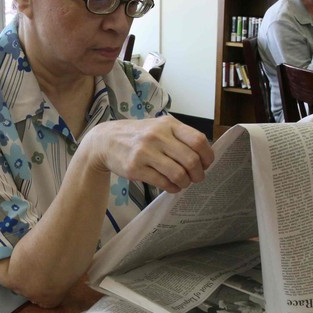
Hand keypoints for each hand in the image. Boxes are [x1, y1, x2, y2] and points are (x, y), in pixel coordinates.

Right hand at [84, 116, 213, 192]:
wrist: (105, 141)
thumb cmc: (138, 135)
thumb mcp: (159, 127)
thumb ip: (179, 137)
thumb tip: (204, 157)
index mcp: (168, 124)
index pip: (198, 140)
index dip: (207, 156)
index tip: (206, 164)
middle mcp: (157, 136)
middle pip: (190, 160)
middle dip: (198, 174)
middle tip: (197, 178)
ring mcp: (145, 152)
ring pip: (178, 174)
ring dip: (185, 183)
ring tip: (183, 183)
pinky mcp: (135, 168)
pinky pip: (162, 182)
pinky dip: (172, 188)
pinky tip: (172, 186)